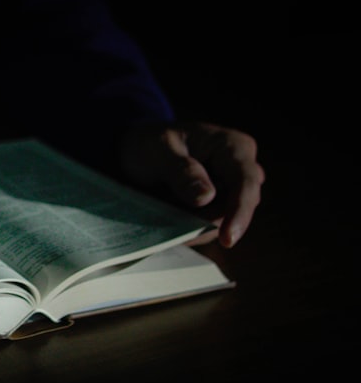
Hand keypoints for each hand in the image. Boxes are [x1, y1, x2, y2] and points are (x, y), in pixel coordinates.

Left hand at [118, 121, 264, 247]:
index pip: (246, 182)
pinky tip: (166, 217)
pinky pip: (207, 228)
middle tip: (166, 215)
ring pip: (220, 223)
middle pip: (236, 209)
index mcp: (233, 147)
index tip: (227, 239)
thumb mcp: (158, 151)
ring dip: (191, 225)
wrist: (137, 152)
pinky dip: (186, 229)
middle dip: (203, 222)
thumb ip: (181, 171)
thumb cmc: (150, 143)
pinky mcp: (217, 209)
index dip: (239, 212)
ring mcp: (230, 192)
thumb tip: (207, 197)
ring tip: (162, 208)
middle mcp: (240, 171)